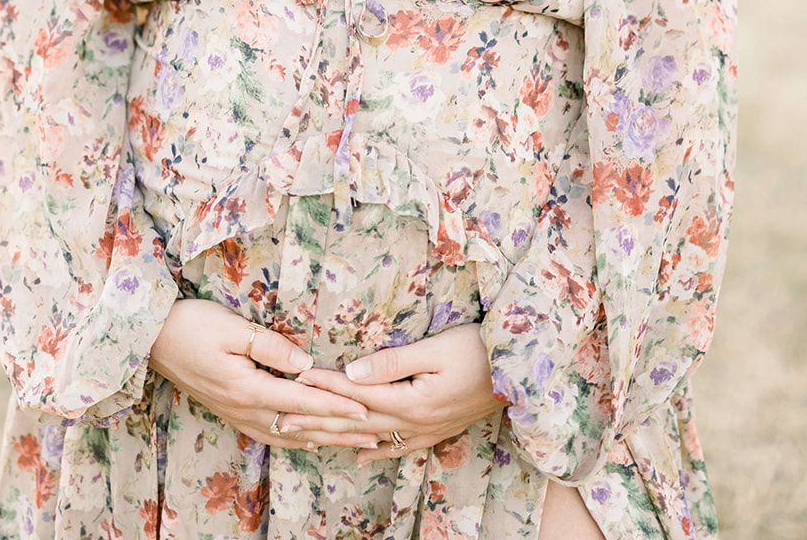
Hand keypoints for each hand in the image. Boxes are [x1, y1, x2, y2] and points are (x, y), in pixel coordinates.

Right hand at [149, 300, 379, 449]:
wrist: (151, 340)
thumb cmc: (191, 326)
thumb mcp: (231, 328)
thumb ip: (270, 346)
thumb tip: (306, 362)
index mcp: (249, 388)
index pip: (304, 399)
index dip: (338, 404)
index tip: (367, 409)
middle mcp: (246, 409)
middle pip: (303, 424)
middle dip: (341, 429)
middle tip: (375, 433)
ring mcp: (237, 414)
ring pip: (290, 434)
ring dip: (324, 438)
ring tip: (352, 441)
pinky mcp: (231, 411)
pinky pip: (272, 433)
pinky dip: (297, 438)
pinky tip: (308, 439)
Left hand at [292, 323, 501, 463]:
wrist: (522, 372)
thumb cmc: (479, 351)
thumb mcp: (437, 350)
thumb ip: (393, 363)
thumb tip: (353, 372)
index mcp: (411, 401)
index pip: (357, 393)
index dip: (325, 385)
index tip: (295, 379)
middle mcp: (415, 423)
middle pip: (358, 420)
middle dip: (320, 415)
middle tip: (284, 414)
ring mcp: (426, 430)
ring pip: (373, 437)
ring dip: (340, 435)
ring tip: (309, 436)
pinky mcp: (437, 429)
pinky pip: (399, 446)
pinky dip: (376, 450)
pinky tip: (361, 454)